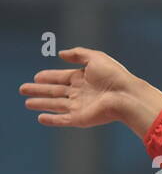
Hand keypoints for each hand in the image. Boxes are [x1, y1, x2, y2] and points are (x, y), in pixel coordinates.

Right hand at [18, 46, 161, 138]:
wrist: (126, 96)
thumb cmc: (115, 76)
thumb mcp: (96, 57)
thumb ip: (78, 54)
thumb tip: (60, 54)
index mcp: (84, 78)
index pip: (61, 77)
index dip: (49, 77)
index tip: (36, 77)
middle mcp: (80, 93)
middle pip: (55, 91)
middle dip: (39, 90)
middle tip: (23, 89)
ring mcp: (80, 107)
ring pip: (55, 105)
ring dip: (40, 104)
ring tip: (27, 103)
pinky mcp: (80, 119)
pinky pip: (62, 120)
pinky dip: (52, 120)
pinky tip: (40, 118)